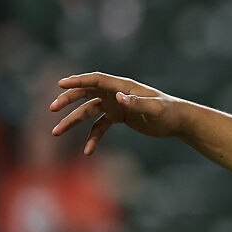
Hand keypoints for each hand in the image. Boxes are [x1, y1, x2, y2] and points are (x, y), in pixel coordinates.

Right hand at [50, 72, 185, 154]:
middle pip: (86, 93)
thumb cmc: (170, 112)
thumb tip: (119, 98)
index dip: (78, 80)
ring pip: (88, 111)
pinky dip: (92, 137)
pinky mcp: (119, 118)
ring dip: (73, 121)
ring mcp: (116, 106)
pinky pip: (99, 127)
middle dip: (68, 100)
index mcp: (123, 86)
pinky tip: (87, 151)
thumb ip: (137, 103)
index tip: (60, 84)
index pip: (96, 80)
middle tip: (52, 108)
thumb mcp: (155, 109)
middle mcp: (117, 94)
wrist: (179, 122)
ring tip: (56, 132)